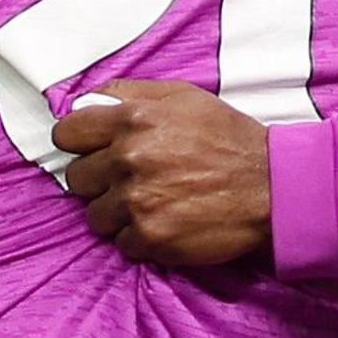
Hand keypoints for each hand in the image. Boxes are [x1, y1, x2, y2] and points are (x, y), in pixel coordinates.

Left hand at [53, 82, 270, 265]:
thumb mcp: (183, 97)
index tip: (92, 151)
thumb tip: (87, 103)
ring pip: (95, 215)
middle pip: (77, 179)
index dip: (78, 143)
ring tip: (153, 203)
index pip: (66, 134)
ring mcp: (137, 201)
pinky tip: (167, 221)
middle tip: (132, 180)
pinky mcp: (150, 237)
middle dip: (100, 181)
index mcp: (132, 120)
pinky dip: (140, 237)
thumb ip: (129, 95)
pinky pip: (121, 243)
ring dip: (118, 213)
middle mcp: (129, 159)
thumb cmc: (229, 139)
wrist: (272, 188)